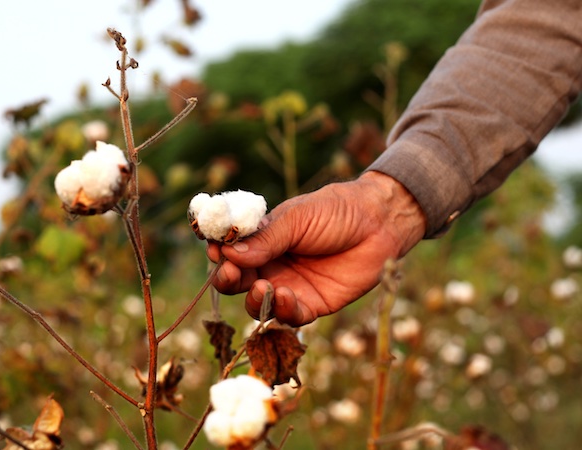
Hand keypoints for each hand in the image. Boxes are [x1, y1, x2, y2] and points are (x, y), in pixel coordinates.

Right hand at [207, 171, 425, 326]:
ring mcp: (289, 286)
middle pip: (237, 281)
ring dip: (254, 300)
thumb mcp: (297, 219)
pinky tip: (287, 295)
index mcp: (261, 240)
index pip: (229, 252)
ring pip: (258, 305)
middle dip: (228, 279)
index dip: (218, 253)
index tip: (213, 250)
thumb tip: (228, 253)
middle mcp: (270, 266)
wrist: (379, 223)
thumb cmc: (336, 212)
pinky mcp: (312, 305)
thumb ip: (265, 239)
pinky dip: (283, 311)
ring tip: (263, 287)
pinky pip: (290, 317)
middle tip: (230, 273)